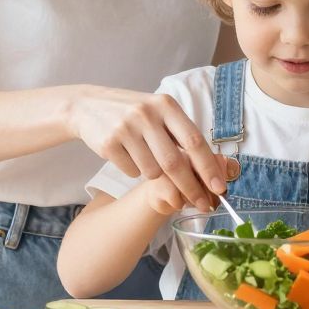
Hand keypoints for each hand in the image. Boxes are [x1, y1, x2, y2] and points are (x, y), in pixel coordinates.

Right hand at [66, 86, 226, 209]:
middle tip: (202, 203)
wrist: (88, 106)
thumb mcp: (159, 112)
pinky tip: (127, 154)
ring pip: (151, 171)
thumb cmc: (134, 113)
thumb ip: (180, 134)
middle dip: (191, 187)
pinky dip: (133, 170)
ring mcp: (126, 128)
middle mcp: (147, 114)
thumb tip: (211, 169)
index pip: (194, 140)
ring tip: (146, 158)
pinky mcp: (108, 143)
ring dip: (154, 175)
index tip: (220, 187)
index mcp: (166, 105)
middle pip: (174, 162)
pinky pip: (130, 172)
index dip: (208, 167)